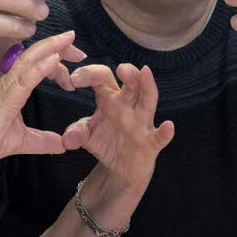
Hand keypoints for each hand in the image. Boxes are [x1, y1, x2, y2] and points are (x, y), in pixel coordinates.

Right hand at [0, 32, 76, 175]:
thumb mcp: (22, 141)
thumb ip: (41, 140)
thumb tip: (60, 145)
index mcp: (13, 89)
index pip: (36, 65)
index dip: (54, 56)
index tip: (74, 54)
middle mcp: (9, 83)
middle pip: (34, 56)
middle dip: (55, 45)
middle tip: (73, 36)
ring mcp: (5, 89)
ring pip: (29, 60)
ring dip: (49, 47)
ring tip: (67, 37)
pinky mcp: (4, 99)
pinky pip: (24, 79)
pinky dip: (40, 67)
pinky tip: (54, 58)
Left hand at [62, 64, 174, 192]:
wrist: (120, 169)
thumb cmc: (106, 142)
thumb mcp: (87, 135)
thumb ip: (76, 132)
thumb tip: (68, 139)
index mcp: (110, 99)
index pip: (102, 78)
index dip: (89, 74)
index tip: (73, 80)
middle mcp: (128, 107)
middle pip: (131, 84)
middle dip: (128, 73)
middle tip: (121, 68)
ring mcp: (141, 123)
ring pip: (147, 101)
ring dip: (147, 87)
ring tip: (146, 73)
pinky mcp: (150, 143)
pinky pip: (159, 136)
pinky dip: (165, 132)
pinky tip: (168, 125)